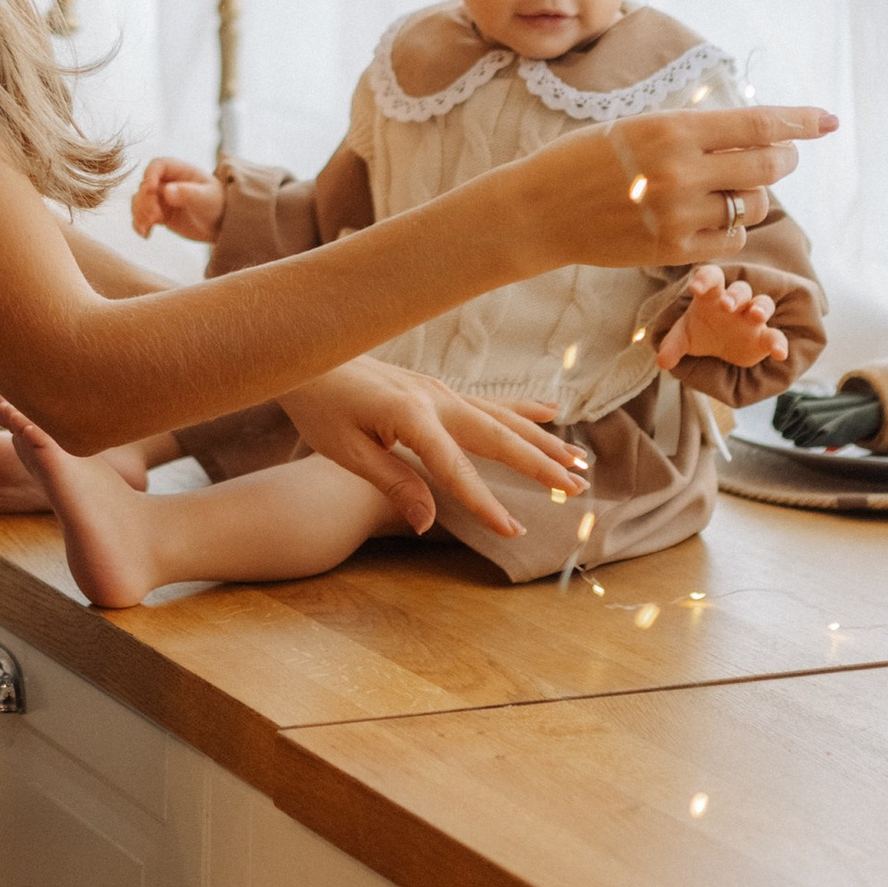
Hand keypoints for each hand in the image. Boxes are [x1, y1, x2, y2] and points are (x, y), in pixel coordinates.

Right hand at [131, 154, 227, 241]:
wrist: (222, 225)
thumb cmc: (217, 205)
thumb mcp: (206, 198)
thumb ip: (188, 194)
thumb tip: (167, 191)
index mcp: (179, 170)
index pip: (157, 166)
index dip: (150, 176)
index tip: (150, 191)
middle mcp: (166, 182)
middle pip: (145, 185)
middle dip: (146, 201)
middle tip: (156, 218)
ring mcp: (161, 198)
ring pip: (139, 201)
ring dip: (140, 213)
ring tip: (149, 228)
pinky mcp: (158, 214)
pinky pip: (142, 216)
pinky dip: (140, 224)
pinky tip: (146, 234)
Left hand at [281, 359, 591, 543]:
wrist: (308, 356)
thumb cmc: (320, 405)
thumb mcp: (345, 450)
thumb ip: (393, 482)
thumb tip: (429, 522)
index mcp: (411, 417)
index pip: (455, 470)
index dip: (486, 503)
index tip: (515, 530)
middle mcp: (435, 399)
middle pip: (497, 437)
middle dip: (539, 465)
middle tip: (577, 488)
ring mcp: (440, 391)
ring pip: (503, 418)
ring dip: (542, 440)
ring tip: (579, 460)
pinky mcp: (438, 390)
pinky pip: (490, 402)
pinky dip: (523, 409)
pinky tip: (552, 411)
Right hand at [534, 104, 834, 270]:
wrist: (539, 210)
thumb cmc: (584, 159)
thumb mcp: (637, 126)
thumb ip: (691, 130)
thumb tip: (751, 132)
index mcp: (672, 130)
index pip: (755, 123)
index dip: (798, 121)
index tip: (827, 120)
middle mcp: (681, 172)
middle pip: (767, 167)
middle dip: (783, 160)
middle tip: (780, 156)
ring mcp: (678, 215)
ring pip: (752, 207)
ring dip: (753, 197)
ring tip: (729, 189)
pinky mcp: (673, 250)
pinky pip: (730, 240)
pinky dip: (732, 228)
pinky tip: (714, 217)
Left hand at [658, 264, 785, 375]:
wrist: (719, 348)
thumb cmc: (701, 331)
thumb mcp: (684, 337)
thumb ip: (673, 345)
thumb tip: (662, 361)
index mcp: (713, 296)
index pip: (712, 277)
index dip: (705, 279)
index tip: (696, 288)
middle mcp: (736, 302)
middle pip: (740, 289)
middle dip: (735, 295)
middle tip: (727, 305)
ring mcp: (752, 318)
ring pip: (762, 303)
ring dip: (761, 307)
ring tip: (756, 316)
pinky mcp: (764, 337)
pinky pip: (775, 336)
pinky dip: (779, 343)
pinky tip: (780, 353)